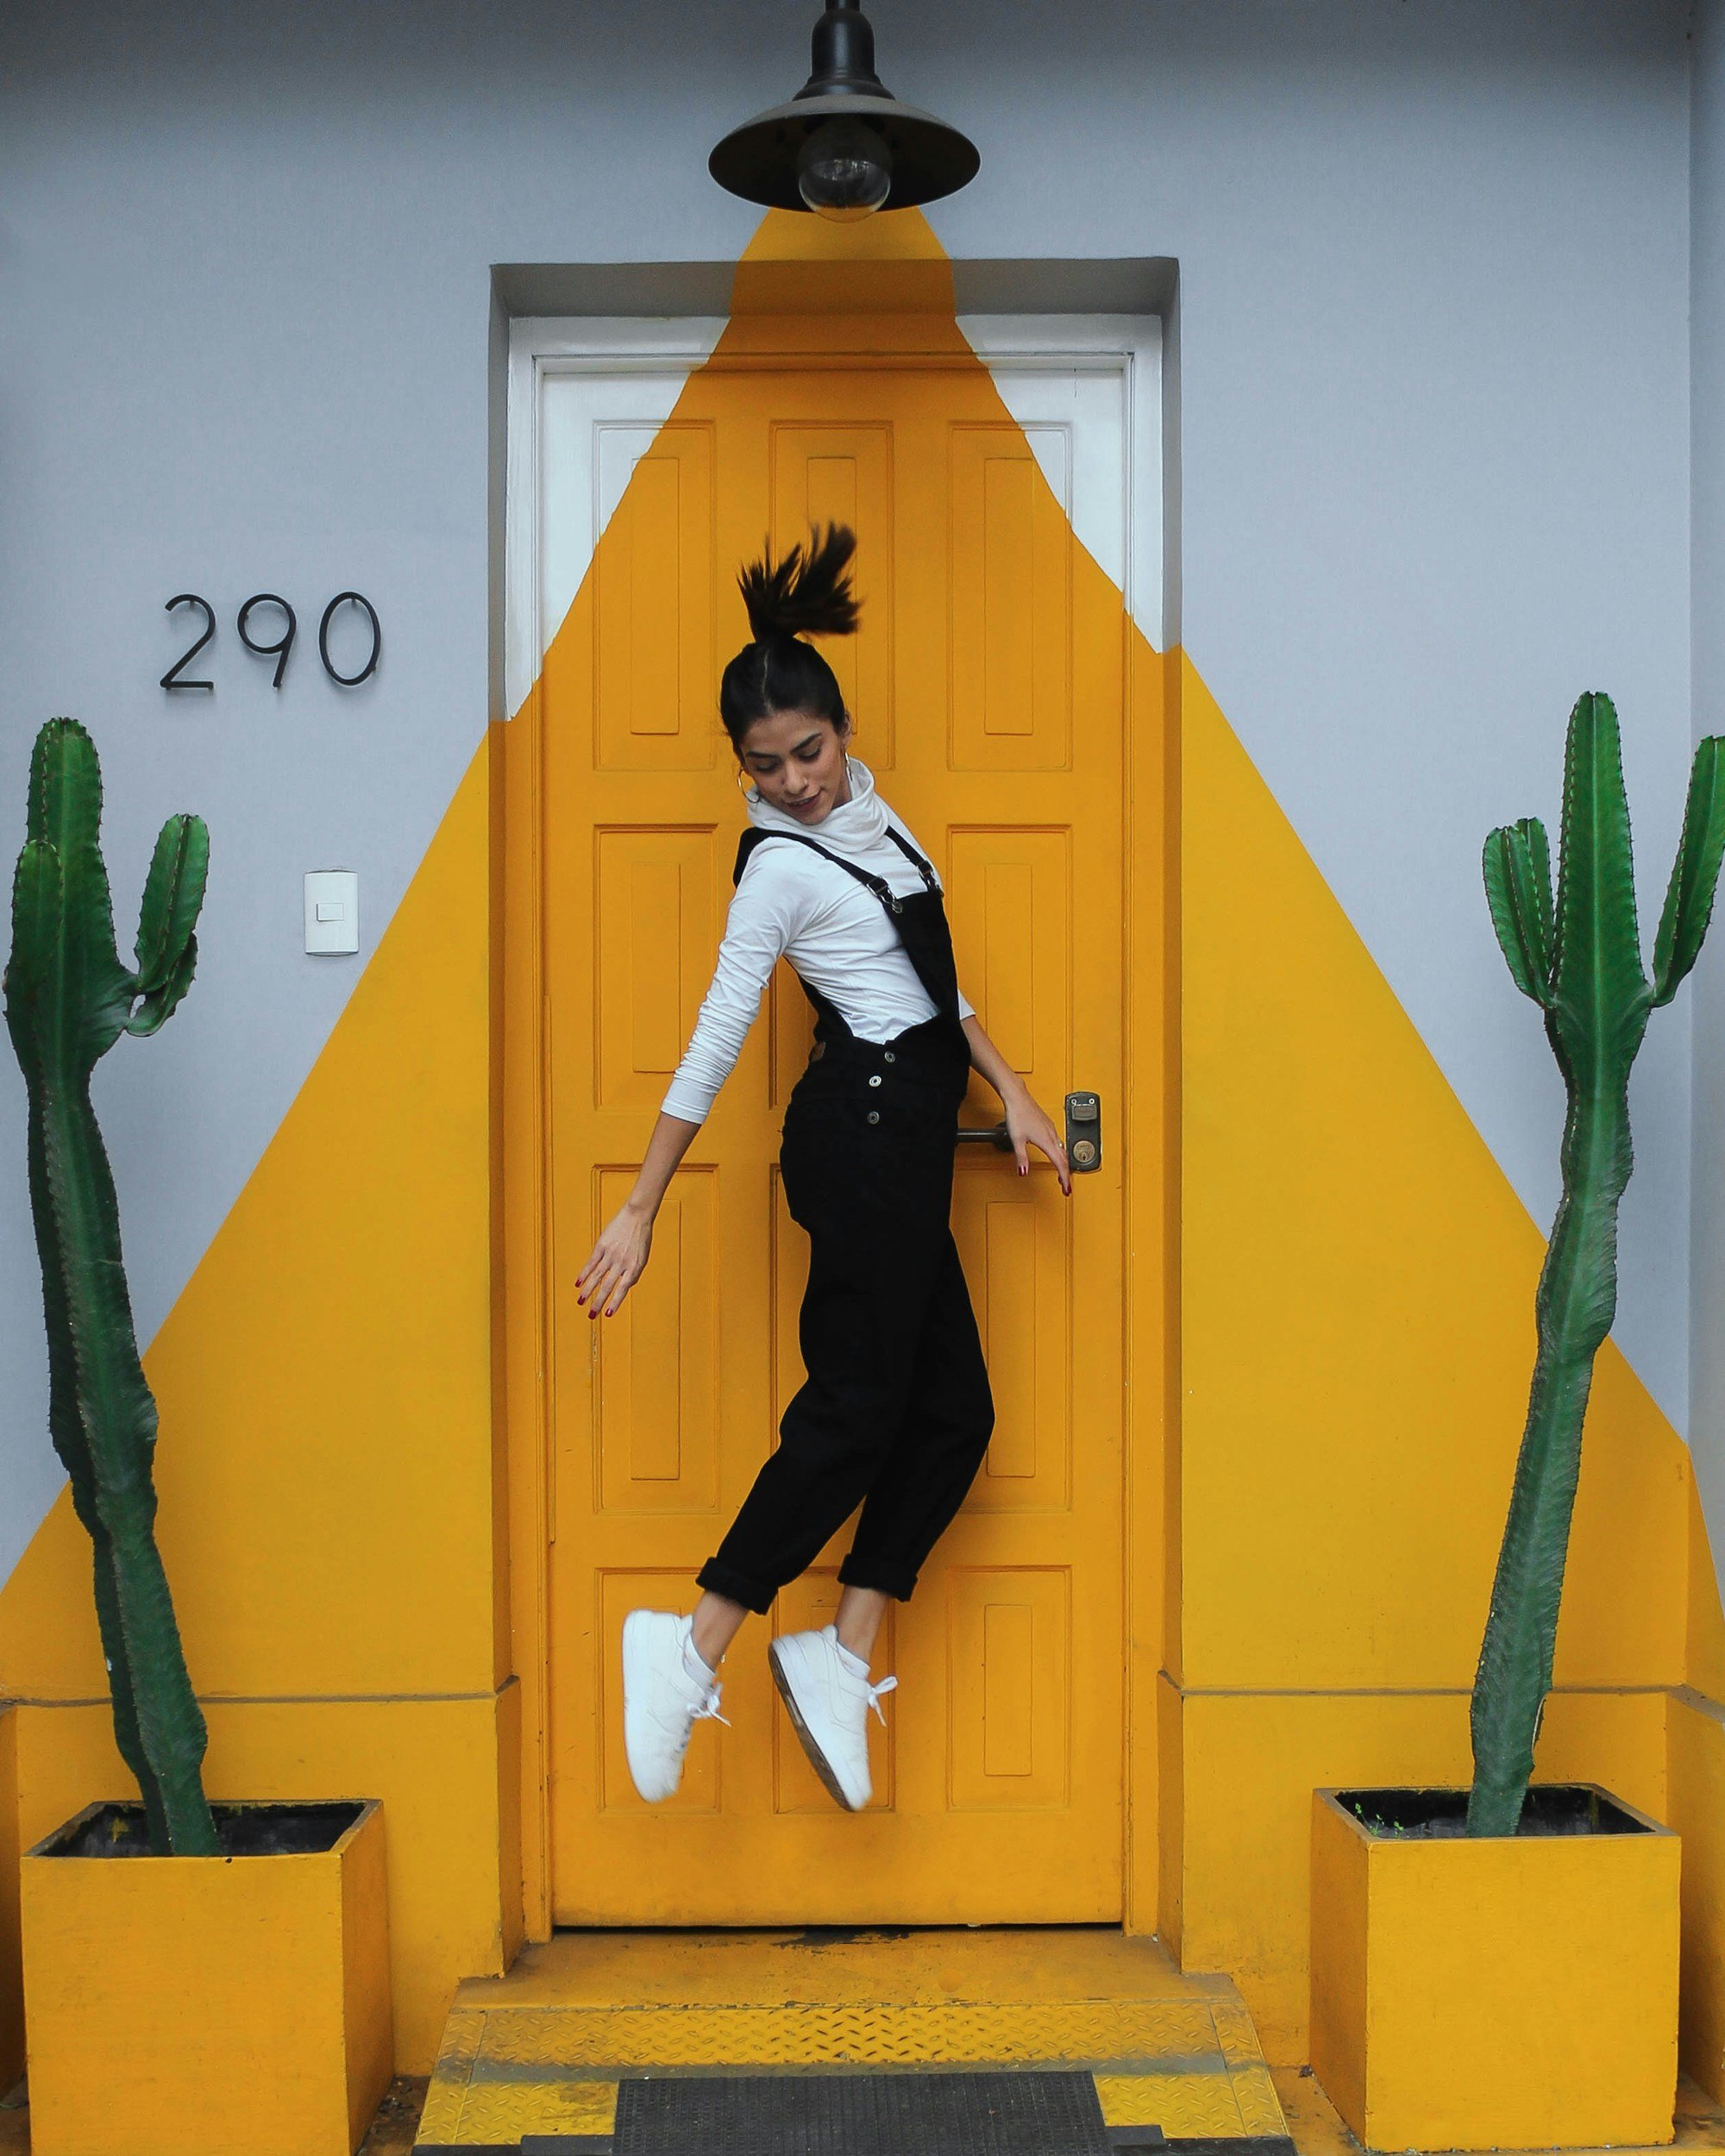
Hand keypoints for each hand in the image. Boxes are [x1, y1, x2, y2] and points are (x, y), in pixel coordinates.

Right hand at [576, 1202, 653, 1317]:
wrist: (637, 1216)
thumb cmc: (641, 1237)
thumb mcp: (642, 1258)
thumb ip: (633, 1273)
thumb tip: (625, 1287)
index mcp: (634, 1267)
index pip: (623, 1289)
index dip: (615, 1302)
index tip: (608, 1313)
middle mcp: (622, 1262)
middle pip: (607, 1286)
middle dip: (598, 1302)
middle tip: (591, 1314)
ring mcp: (611, 1254)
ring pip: (597, 1276)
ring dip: (588, 1291)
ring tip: (581, 1301)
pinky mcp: (602, 1246)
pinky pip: (591, 1263)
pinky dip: (584, 1274)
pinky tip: (578, 1283)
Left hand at [1004, 1088, 1071, 1193]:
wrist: (1018, 1097)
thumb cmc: (1017, 1114)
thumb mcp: (1016, 1140)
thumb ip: (1021, 1158)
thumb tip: (1023, 1172)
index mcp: (1046, 1141)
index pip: (1060, 1164)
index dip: (1065, 1179)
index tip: (1066, 1189)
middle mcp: (1052, 1135)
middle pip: (1064, 1159)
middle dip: (1066, 1174)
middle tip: (1065, 1185)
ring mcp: (1051, 1129)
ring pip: (1063, 1150)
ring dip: (1063, 1163)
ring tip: (1061, 1173)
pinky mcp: (1048, 1125)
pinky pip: (1059, 1142)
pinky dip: (1060, 1152)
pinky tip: (1055, 1153)